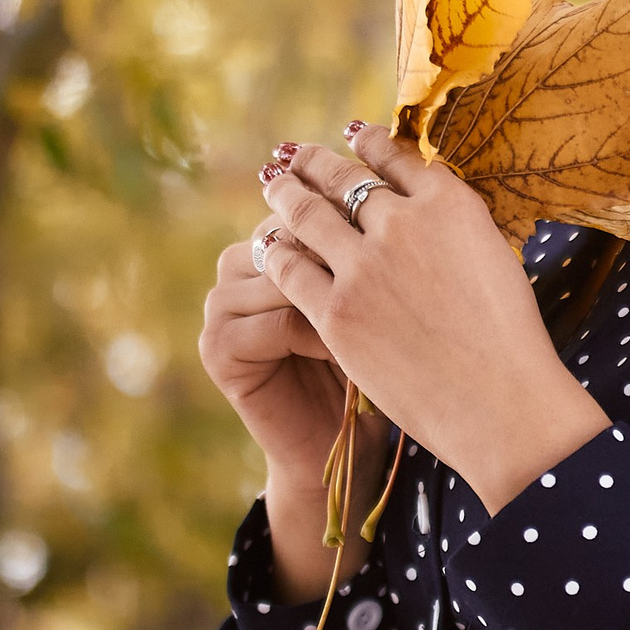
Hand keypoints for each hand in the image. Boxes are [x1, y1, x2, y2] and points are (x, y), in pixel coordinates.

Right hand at [198, 219, 389, 599]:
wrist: (348, 448)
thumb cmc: (381, 362)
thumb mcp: (380, 293)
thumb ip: (370, 242)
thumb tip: (411, 180)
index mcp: (272, 239)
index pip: (309, 199)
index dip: (356, 212)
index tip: (407, 226)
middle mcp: (237, 265)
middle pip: (289, 228)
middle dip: (344, 250)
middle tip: (396, 272)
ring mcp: (221, 305)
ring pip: (282, 271)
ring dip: (335, 292)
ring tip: (379, 316)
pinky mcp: (218, 348)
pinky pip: (275, 321)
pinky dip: (320, 334)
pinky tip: (352, 350)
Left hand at [257, 126, 609, 513]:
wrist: (501, 401)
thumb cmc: (509, 339)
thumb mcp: (493, 255)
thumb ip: (453, 225)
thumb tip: (425, 206)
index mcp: (449, 204)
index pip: (395, 157)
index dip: (368, 142)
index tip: (352, 134)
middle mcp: (403, 223)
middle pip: (343, 177)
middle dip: (315, 162)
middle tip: (296, 153)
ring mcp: (365, 267)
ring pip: (307, 212)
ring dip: (286, 193)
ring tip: (273, 183)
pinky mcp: (337, 311)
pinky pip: (290, 267)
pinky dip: (277, 250)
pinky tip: (269, 245)